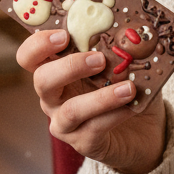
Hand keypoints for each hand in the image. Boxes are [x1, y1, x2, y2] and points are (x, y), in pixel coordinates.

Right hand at [16, 28, 166, 173]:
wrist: (143, 131)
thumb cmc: (126, 88)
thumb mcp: (121, 64)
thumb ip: (119, 48)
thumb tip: (132, 31)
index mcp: (55, 70)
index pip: (30, 56)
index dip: (39, 44)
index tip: (64, 34)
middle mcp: (53, 97)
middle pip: (42, 80)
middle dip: (69, 67)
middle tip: (99, 60)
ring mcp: (64, 122)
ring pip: (70, 110)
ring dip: (100, 97)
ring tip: (128, 88)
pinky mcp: (83, 143)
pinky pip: (94, 128)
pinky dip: (115, 114)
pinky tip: (132, 105)